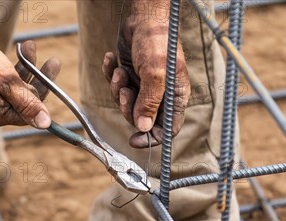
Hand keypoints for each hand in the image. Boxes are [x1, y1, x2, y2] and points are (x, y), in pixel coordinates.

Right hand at [0, 39, 60, 128]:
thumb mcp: (8, 83)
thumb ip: (28, 104)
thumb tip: (45, 124)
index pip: (30, 112)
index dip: (43, 93)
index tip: (53, 74)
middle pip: (24, 100)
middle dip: (38, 78)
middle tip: (52, 60)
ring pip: (15, 88)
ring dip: (27, 68)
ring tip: (30, 47)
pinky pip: (4, 84)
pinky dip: (13, 69)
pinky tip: (19, 53)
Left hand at [103, 12, 190, 147]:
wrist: (142, 16)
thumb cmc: (156, 42)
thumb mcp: (155, 74)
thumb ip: (150, 103)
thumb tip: (144, 128)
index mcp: (175, 96)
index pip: (166, 129)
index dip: (151, 139)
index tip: (134, 140)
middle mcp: (160, 94)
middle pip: (141, 119)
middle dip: (128, 108)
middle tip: (125, 91)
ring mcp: (144, 85)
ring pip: (126, 104)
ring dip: (118, 89)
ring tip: (119, 72)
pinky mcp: (129, 75)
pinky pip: (116, 87)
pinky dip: (110, 75)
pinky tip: (111, 60)